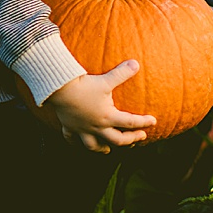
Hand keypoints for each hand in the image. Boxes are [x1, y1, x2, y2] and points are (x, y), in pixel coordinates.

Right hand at [41, 60, 155, 153]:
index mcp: (108, 117)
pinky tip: (78, 143)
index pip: (130, 122)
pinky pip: (71, 139)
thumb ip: (122, 73)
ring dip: (102, 148)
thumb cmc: (84, 85)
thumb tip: (136, 63)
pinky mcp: (69, 127)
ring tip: (108, 149)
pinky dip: (75, 143)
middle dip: (130, 140)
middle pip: (116, 140)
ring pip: (93, 146)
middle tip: (139, 137)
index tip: (153, 121)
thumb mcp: (106, 80)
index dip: (143, 122)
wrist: (59, 89)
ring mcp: (82, 129)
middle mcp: (96, 127)